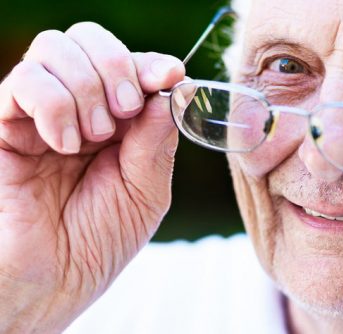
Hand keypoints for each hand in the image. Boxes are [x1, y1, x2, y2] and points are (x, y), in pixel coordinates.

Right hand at [0, 22, 183, 331]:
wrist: (50, 282)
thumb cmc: (99, 242)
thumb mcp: (146, 193)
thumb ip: (157, 141)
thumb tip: (173, 88)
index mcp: (119, 124)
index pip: (131, 66)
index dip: (150, 63)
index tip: (169, 73)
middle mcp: (80, 110)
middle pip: (90, 40)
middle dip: (116, 67)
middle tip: (124, 113)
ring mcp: (41, 114)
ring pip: (56, 48)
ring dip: (86, 87)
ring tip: (91, 138)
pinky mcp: (5, 124)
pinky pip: (25, 80)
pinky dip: (53, 103)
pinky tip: (63, 142)